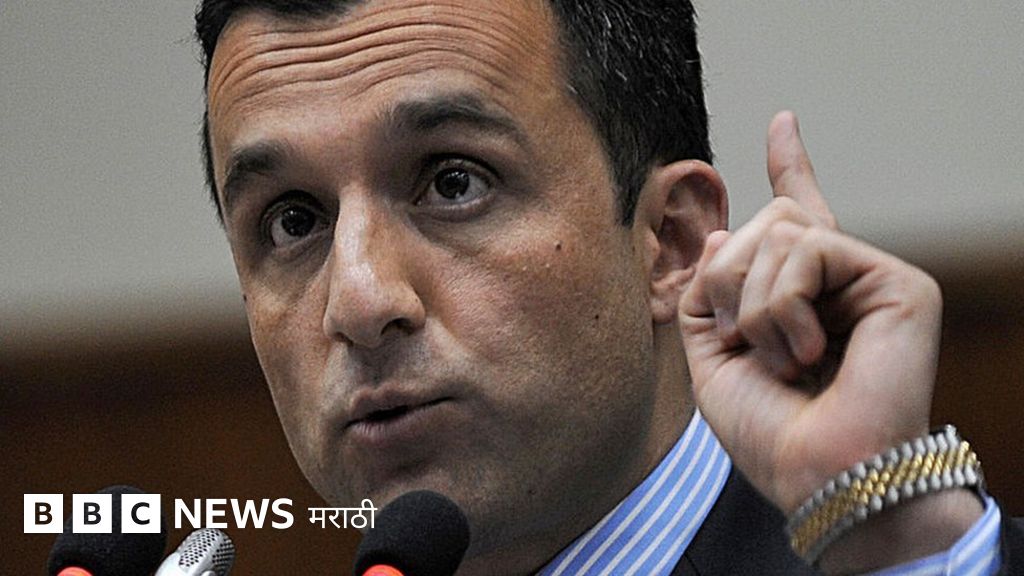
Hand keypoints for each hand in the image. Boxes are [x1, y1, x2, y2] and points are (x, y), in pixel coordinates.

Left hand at [679, 112, 978, 568]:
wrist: (815, 473)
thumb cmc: (768, 430)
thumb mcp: (711, 357)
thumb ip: (706, 292)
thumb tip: (721, 232)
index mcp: (800, 293)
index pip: (797, 215)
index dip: (790, 167)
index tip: (783, 122)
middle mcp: (839, 279)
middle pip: (765, 221)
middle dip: (726, 278)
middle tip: (736, 338)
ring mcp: (870, 278)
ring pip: (780, 231)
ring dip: (751, 302)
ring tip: (780, 358)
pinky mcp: (897, 282)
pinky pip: (809, 248)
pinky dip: (781, 302)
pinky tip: (807, 350)